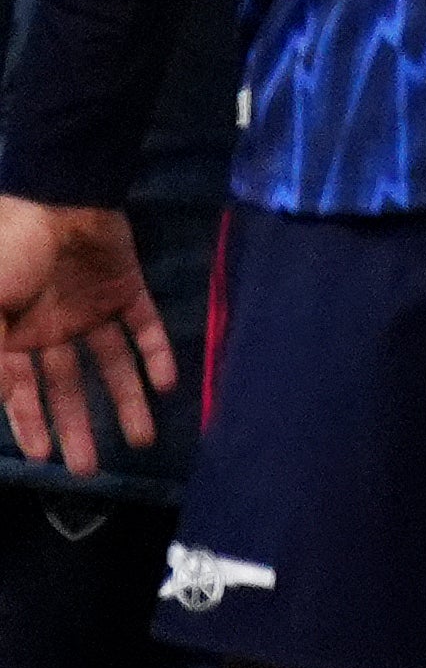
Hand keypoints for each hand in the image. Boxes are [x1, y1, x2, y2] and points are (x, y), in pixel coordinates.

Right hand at [0, 200, 167, 476]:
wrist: (58, 198)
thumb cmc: (10, 250)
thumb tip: (0, 399)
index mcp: (12, 332)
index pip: (20, 389)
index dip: (29, 422)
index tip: (43, 458)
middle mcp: (52, 328)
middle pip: (68, 386)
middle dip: (77, 427)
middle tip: (91, 469)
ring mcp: (90, 309)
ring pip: (111, 365)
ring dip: (126, 401)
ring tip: (143, 440)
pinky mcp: (126, 290)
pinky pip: (145, 328)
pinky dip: (157, 355)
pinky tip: (168, 385)